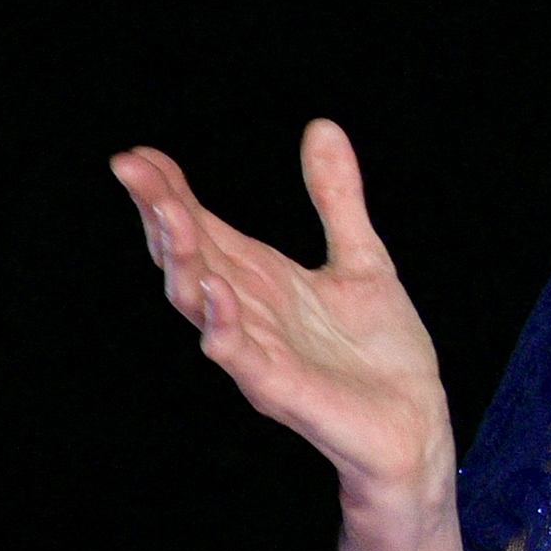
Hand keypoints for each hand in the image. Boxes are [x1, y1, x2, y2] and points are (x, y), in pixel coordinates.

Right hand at [113, 123, 457, 512]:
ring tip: (170, 218)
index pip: (202, 228)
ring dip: (183, 261)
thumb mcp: (362, 259)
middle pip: (189, 258)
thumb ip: (336, 198)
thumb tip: (321, 126)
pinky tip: (217, 292)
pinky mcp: (280, 390)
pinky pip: (239, 357)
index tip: (140, 155)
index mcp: (260, 280)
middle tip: (134, 171)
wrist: (416, 424)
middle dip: (161, 216)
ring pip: (200, 304)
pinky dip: (223, 326)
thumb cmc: (381, 353)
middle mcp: (247, 312)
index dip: (169, 193)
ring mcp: (257, 351)